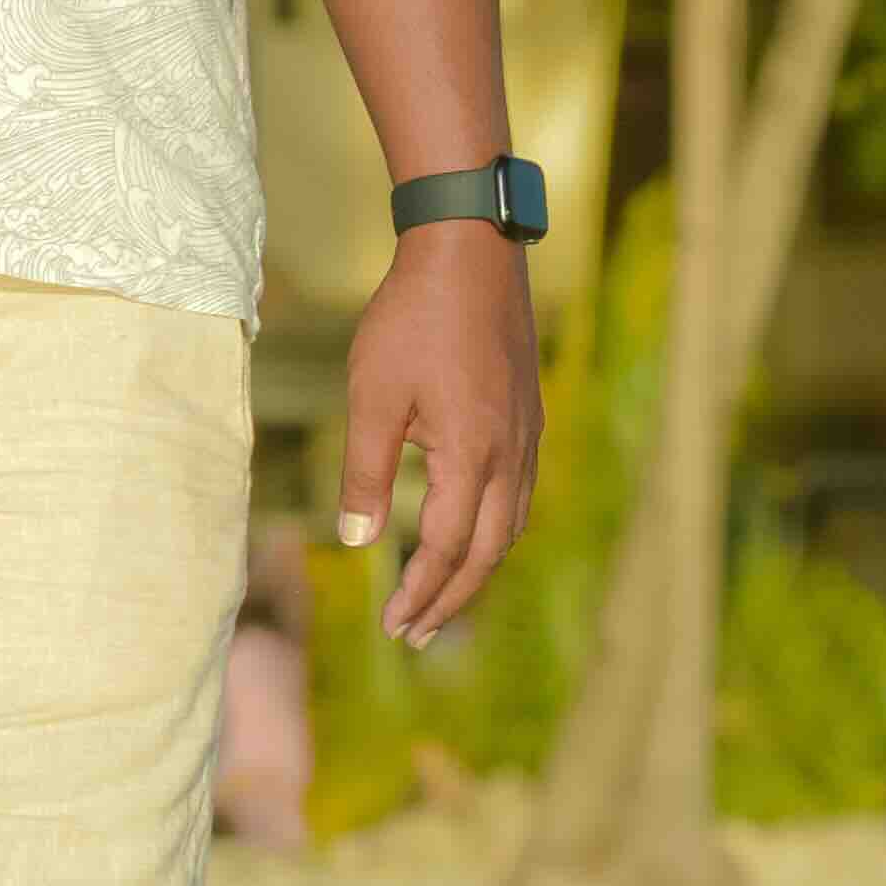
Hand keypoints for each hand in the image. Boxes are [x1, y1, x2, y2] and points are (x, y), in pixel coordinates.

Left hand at [337, 225, 540, 649]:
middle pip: (490, 551)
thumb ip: (364, 473)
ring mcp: (527, 435)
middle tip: (415, 636)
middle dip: (453, 598)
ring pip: (512, 525)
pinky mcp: (527, 416)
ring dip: (477, 569)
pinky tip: (471, 534)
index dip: (422, 592)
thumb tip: (358, 542)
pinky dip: (495, 530)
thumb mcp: (371, 396)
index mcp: (472, 453)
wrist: (469, 250)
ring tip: (441, 599)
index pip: (449, 547)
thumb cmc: (411, 319)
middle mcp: (511, 453)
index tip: (393, 626)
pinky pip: (518, 493)